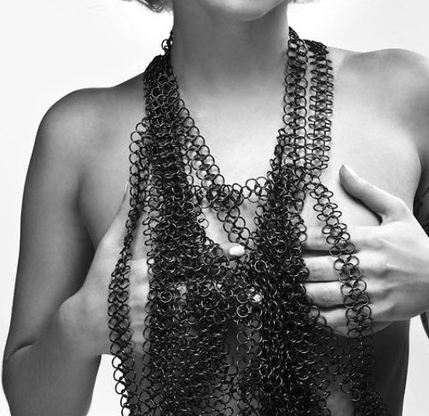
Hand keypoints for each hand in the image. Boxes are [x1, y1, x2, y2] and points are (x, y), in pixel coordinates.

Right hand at [67, 186, 245, 357]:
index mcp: (141, 270)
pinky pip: (183, 334)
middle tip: (247, 271)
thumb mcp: (109, 246)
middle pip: (194, 286)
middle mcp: (149, 296)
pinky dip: (204, 328)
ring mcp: (153, 321)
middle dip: (222, 279)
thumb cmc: (98, 280)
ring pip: (192, 313)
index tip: (234, 243)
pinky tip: (228, 322)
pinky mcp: (154, 341)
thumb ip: (125, 216)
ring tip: (249, 297)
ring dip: (220, 305)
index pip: (180, 257)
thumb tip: (135, 183)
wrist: (83, 326)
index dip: (208, 249)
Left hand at [303, 165, 428, 334]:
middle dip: (299, 269)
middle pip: (320, 269)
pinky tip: (315, 313)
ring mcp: (374, 291)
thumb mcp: (396, 211)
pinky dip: (325, 319)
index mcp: (370, 239)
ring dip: (306, 294)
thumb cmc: (415, 242)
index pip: (325, 239)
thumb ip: (367, 191)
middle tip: (286, 268)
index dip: (302, 241)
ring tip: (296, 289)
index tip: (290, 242)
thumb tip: (344, 168)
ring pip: (327, 295)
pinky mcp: (379, 312)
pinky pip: (345, 320)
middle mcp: (370, 265)